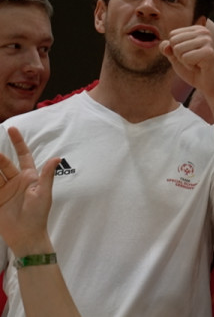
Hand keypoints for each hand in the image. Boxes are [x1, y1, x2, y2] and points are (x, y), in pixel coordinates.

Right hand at [0, 128, 59, 253]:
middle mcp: (16, 181)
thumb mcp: (44, 194)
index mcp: (29, 177)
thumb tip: (57, 157)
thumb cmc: (39, 215)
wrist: (26, 236)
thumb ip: (47, 175)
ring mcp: (4, 190)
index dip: (18, 142)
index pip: (23, 155)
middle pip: (3, 163)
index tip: (11, 128)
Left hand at [160, 23, 213, 98]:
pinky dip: (189, 66)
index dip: (175, 49)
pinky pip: (185, 58)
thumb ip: (166, 48)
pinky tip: (199, 67)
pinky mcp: (209, 52)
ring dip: (184, 61)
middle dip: (179, 55)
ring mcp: (207, 41)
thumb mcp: (175, 57)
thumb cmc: (193, 69)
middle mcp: (204, 32)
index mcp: (197, 29)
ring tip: (196, 64)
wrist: (208, 84)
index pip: (172, 35)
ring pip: (178, 49)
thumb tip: (166, 47)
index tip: (189, 55)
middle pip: (174, 41)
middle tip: (192, 61)